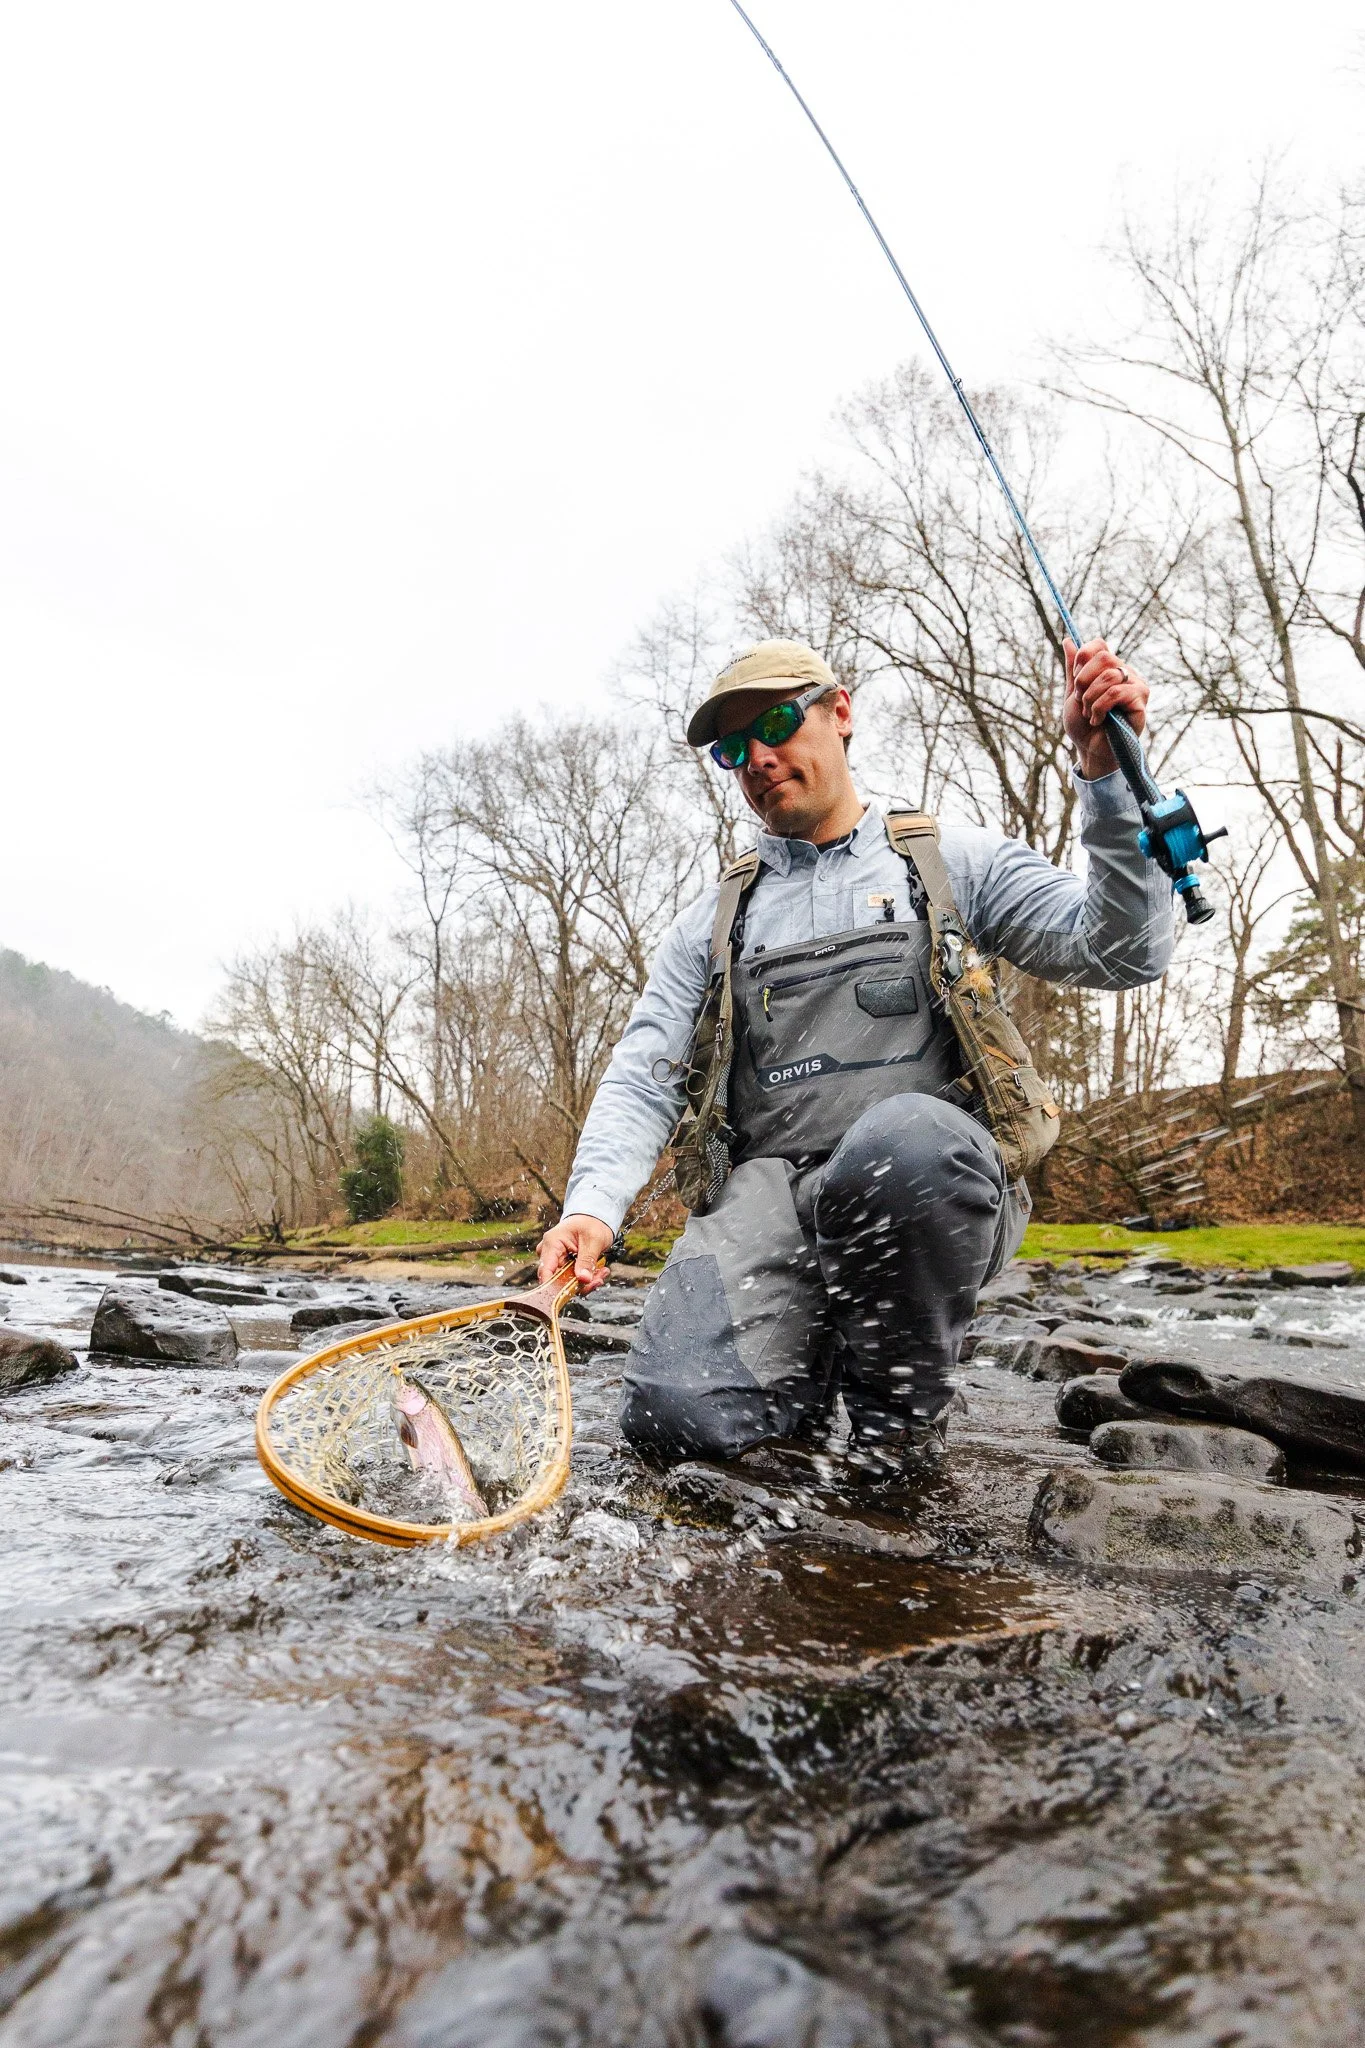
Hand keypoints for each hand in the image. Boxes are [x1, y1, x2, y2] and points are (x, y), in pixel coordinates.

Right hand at [537, 1212, 613, 1290]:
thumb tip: (583, 1280)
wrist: (595, 1219)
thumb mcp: (593, 1240)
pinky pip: (572, 1280)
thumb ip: (587, 1260)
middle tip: (598, 1279)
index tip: (569, 1294)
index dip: (553, 1287)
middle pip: (557, 1280)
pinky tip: (599, 1271)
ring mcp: (555, 1261)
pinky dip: (587, 1278)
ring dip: (586, 1281)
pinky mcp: (563, 1267)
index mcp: (552, 1242)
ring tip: (602, 1272)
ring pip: (566, 1282)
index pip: (546, 1270)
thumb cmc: (592, 1223)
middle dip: (579, 1283)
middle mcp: (549, 1253)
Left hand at [1063, 637, 1149, 777]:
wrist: (1091, 751)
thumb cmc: (1084, 725)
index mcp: (1110, 668)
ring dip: (1090, 698)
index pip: (1099, 646)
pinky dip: (1099, 707)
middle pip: (1104, 657)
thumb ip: (1072, 669)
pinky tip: (1098, 720)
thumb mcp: (1073, 694)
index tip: (1076, 681)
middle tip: (1081, 700)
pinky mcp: (1140, 702)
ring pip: (1109, 676)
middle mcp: (1126, 673)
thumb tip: (1068, 640)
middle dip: (1084, 681)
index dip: (1082, 659)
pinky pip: (1116, 692)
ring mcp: (1136, 686)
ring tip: (1090, 714)